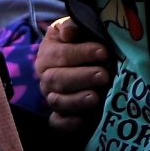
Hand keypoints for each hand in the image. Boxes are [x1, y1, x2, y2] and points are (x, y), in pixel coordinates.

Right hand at [36, 17, 110, 135]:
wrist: (80, 61)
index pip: (60, 55)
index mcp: (47, 54)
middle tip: (104, 75)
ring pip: (57, 101)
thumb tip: (69, 31)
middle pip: (57, 80)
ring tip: (95, 98)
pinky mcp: (58, 116)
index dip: (81, 53)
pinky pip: (57, 123)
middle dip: (82, 77)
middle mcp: (46, 77)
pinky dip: (67, 124)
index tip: (103, 52)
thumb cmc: (80, 42)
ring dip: (76, 100)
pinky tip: (82, 120)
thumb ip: (72, 26)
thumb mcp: (75, 30)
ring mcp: (51, 97)